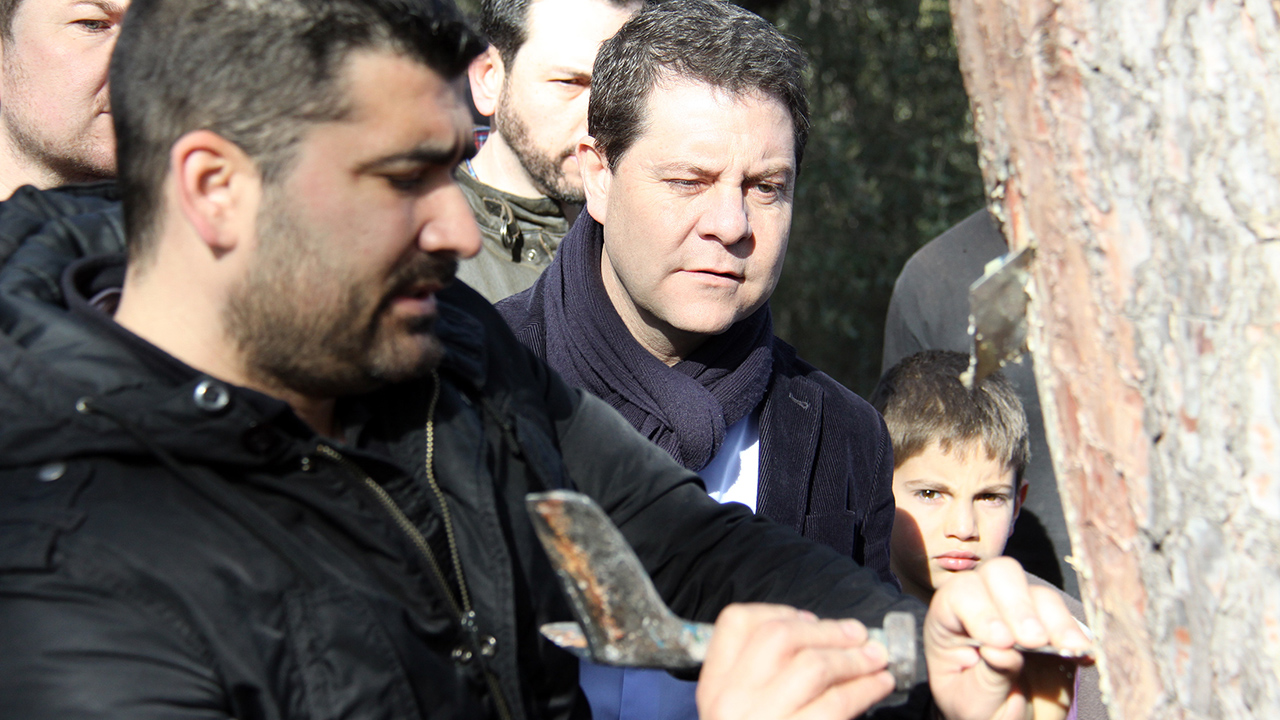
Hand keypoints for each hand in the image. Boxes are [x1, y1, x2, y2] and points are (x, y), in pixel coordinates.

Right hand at [696, 603, 895, 719]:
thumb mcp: (742, 710)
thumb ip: (761, 677)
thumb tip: (817, 634)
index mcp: (713, 689)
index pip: (735, 623)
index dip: (779, 612)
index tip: (809, 619)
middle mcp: (729, 703)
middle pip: (779, 636)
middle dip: (826, 630)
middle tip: (858, 634)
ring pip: (812, 666)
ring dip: (854, 657)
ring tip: (877, 659)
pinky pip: (835, 705)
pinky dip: (864, 689)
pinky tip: (879, 685)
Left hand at [925, 557, 1091, 719]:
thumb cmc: (979, 710)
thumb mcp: (973, 702)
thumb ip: (986, 677)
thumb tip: (1001, 651)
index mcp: (950, 621)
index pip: (958, 594)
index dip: (980, 610)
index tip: (1001, 641)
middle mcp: (985, 606)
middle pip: (1000, 574)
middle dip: (1018, 605)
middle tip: (1033, 641)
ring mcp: (1022, 613)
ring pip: (1040, 593)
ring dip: (1055, 620)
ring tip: (1066, 649)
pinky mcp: (1055, 627)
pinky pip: (1070, 617)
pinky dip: (1078, 633)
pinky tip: (1082, 652)